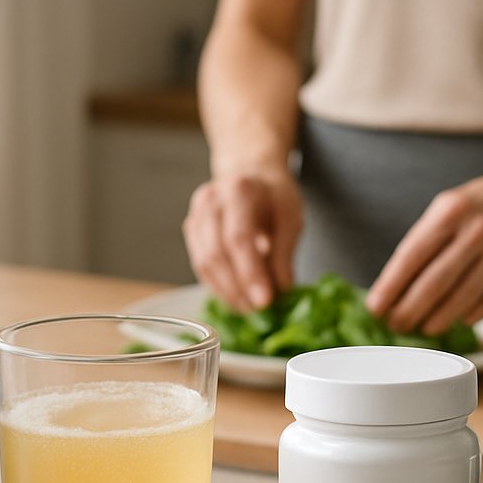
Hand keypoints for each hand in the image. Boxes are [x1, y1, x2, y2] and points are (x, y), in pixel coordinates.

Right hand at [183, 169, 302, 311]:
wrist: (249, 173)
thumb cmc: (273, 195)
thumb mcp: (290, 217)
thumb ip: (284, 254)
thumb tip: (281, 291)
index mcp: (239, 191)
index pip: (238, 238)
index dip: (250, 273)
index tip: (265, 301)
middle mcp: (210, 200)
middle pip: (216, 253)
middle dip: (237, 288)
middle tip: (258, 310)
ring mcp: (196, 215)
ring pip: (204, 263)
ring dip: (226, 292)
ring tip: (249, 308)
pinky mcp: (191, 230)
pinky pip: (200, 265)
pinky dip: (217, 286)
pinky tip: (235, 297)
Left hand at [366, 161, 482, 334]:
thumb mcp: (454, 205)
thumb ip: (428, 238)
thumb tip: (397, 283)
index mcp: (452, 210)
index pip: (411, 256)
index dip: (390, 287)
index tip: (375, 307)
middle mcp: (478, 230)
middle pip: (434, 283)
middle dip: (409, 310)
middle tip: (396, 324)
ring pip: (462, 298)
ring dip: (437, 319)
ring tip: (423, 329)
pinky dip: (470, 315)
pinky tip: (458, 320)